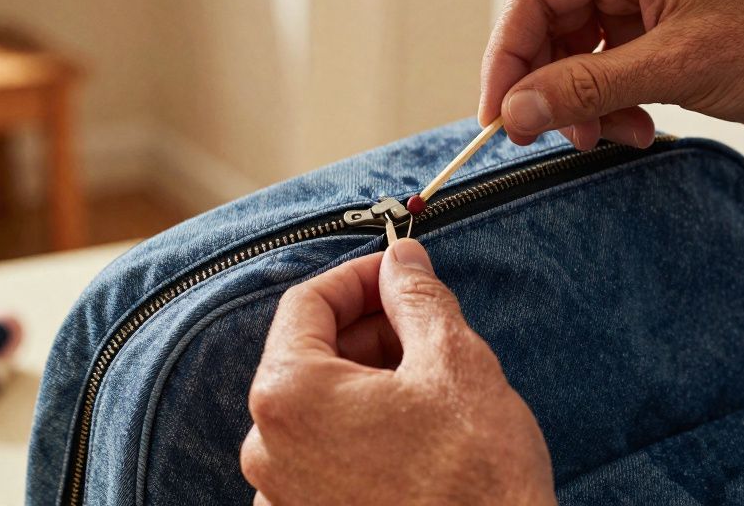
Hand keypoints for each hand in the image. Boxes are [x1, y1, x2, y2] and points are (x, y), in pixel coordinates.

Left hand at [241, 239, 554, 505]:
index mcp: (289, 395)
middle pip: (309, 356)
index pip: (306, 303)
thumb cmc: (475, 480)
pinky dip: (359, 430)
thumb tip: (401, 261)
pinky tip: (412, 431)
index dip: (358, 277)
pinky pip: (321, 456)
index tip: (396, 272)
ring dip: (367, 381)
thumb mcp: (454, 362)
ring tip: (428, 383)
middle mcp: (267, 449)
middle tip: (424, 325)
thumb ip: (417, 297)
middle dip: (367, 331)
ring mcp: (282, 495)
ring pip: (318, 407)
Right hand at [480, 0, 743, 149]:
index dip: (508, 56)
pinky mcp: (659, 38)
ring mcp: (644, 3)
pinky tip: (638, 129)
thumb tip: (516, 110)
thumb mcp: (676, 67)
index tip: (498, 113)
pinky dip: (609, 107)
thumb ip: (587, 88)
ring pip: (574, 56)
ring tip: (613, 135)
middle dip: (548, 85)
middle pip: (549, 27)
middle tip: (551, 134)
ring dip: (582, 103)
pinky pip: (605, 74)